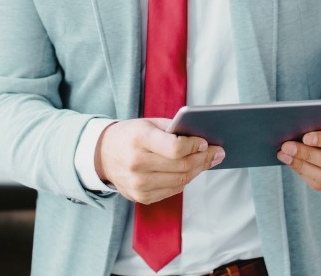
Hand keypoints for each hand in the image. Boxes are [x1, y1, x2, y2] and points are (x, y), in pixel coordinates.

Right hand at [95, 118, 224, 204]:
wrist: (103, 155)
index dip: (195, 146)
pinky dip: (184, 180)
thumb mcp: (147, 124)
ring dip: (198, 170)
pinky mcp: (142, 197)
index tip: (205, 142)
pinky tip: (189, 171)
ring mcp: (139, 184)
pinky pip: (173, 190)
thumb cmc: (130, 135)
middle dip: (204, 159)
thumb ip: (173, 131)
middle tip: (217, 153)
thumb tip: (204, 142)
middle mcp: (137, 164)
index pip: (176, 148)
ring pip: (181, 181)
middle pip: (182, 166)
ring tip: (208, 161)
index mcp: (138, 139)